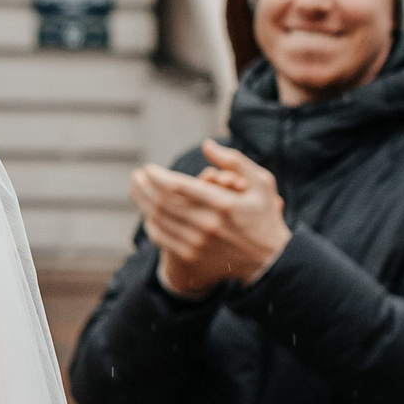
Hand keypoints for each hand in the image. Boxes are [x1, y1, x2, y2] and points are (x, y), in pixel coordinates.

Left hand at [130, 139, 289, 295]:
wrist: (268, 259)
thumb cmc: (263, 215)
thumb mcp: (261, 183)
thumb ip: (235, 162)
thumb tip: (206, 145)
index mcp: (224, 203)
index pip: (178, 186)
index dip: (158, 176)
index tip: (148, 168)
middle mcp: (208, 224)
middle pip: (162, 201)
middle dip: (144, 186)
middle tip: (136, 176)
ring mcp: (197, 242)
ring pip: (158, 218)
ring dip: (142, 202)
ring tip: (137, 188)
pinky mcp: (190, 255)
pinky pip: (160, 236)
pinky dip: (151, 222)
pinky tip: (148, 212)